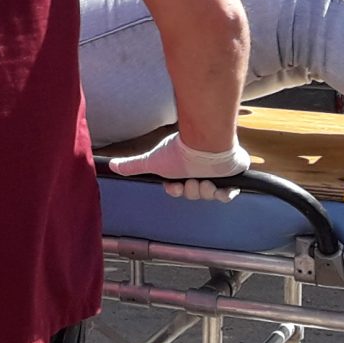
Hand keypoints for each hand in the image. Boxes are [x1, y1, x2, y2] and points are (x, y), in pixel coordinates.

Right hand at [106, 131, 251, 201]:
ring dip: (204, 190)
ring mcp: (216, 173)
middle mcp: (199, 171)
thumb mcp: (151, 162)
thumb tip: (112, 165)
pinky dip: (222, 194)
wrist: (204, 147)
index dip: (176, 191)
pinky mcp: (231, 176)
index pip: (178, 189)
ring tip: (204, 180)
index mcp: (182, 169)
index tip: (174, 186)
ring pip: (208, 195)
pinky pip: (228, 194)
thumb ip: (132, 165)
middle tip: (190, 181)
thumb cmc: (179, 154)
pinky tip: (218, 187)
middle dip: (190, 191)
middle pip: (193, 194)